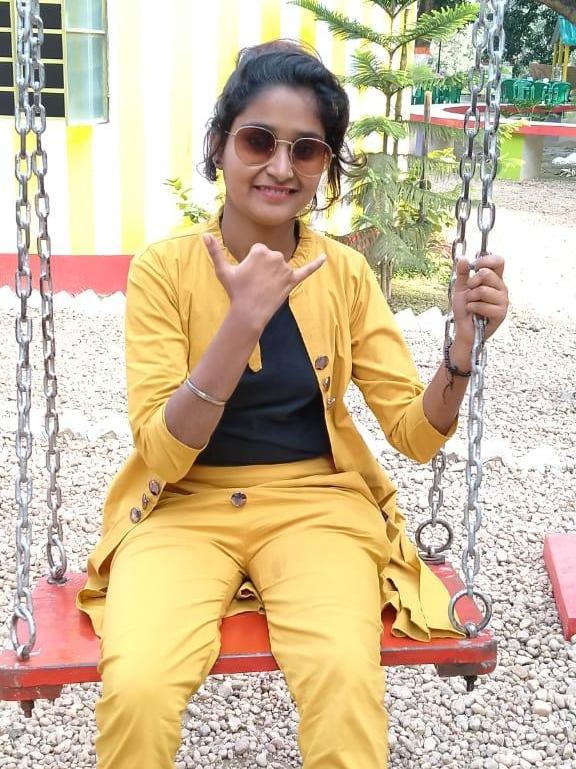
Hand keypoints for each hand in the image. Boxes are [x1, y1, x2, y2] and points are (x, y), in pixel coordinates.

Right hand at [203, 234, 325, 328]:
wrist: (249, 313)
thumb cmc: (235, 291)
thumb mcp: (223, 270)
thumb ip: (215, 251)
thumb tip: (203, 234)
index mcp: (260, 250)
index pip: (258, 251)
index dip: (252, 264)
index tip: (247, 276)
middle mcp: (275, 256)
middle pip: (270, 257)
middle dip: (263, 269)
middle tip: (255, 284)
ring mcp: (285, 269)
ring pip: (280, 266)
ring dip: (274, 275)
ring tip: (264, 288)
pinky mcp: (293, 281)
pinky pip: (307, 270)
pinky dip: (316, 264)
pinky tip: (325, 258)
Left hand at [451, 253, 508, 350]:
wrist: (464, 329)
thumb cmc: (465, 309)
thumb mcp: (461, 288)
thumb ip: (463, 273)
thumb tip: (462, 258)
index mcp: (495, 280)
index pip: (499, 261)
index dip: (486, 260)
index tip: (475, 266)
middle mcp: (502, 288)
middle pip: (487, 273)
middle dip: (472, 282)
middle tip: (470, 292)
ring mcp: (503, 301)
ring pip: (483, 290)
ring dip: (471, 298)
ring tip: (472, 304)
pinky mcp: (500, 313)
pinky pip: (482, 305)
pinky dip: (473, 308)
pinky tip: (474, 312)